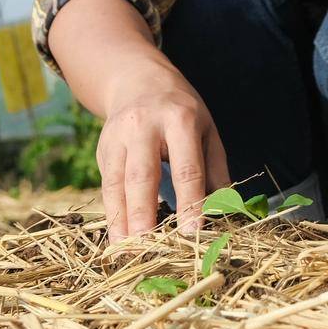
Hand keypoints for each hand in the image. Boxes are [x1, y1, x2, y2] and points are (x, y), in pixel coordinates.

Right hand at [97, 87, 230, 240]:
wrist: (138, 81)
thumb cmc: (181, 111)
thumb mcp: (207, 130)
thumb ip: (216, 169)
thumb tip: (225, 209)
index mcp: (180, 120)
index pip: (186, 167)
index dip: (190, 201)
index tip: (193, 232)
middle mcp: (144, 126)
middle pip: (142, 175)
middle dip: (144, 212)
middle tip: (148, 244)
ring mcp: (118, 136)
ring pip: (117, 182)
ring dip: (122, 218)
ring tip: (128, 247)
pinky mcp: (102, 149)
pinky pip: (106, 185)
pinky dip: (111, 212)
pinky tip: (118, 235)